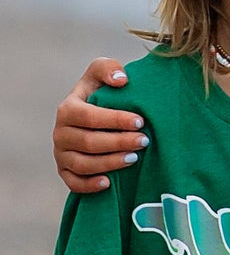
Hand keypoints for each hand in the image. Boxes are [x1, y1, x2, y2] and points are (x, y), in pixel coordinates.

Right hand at [53, 58, 146, 192]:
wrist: (93, 115)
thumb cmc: (101, 92)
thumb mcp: (102, 73)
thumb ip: (108, 69)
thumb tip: (121, 80)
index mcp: (68, 109)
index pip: (89, 116)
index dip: (115, 120)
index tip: (140, 121)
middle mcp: (60, 132)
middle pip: (89, 142)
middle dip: (119, 142)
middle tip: (144, 141)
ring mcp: (61, 154)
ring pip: (83, 164)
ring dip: (110, 163)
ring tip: (134, 159)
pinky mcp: (64, 171)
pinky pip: (74, 183)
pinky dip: (89, 185)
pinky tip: (109, 183)